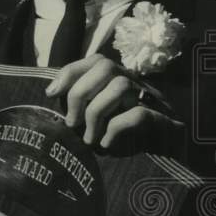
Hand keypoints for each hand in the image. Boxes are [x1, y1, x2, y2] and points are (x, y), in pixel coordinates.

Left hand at [45, 54, 183, 150]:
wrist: (164, 154)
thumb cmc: (121, 135)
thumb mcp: (95, 117)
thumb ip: (80, 103)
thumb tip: (52, 94)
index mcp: (118, 79)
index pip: (96, 60)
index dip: (70, 73)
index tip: (51, 94)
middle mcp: (134, 83)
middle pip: (106, 66)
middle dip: (80, 93)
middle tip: (72, 122)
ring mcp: (149, 99)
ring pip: (121, 87)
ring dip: (96, 114)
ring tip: (89, 138)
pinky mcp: (162, 120)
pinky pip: (137, 115)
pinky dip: (115, 130)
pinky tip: (106, 144)